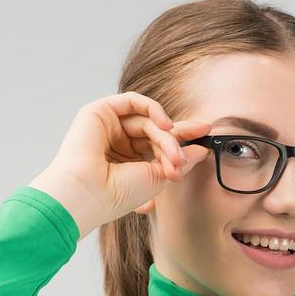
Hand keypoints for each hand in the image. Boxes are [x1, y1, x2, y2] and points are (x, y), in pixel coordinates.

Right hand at [28, 91, 213, 237]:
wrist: (87, 194)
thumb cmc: (117, 194)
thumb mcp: (158, 177)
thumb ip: (180, 160)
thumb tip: (201, 149)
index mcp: (129, 163)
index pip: (160, 145)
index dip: (184, 139)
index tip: (207, 136)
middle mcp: (119, 144)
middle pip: (157, 131)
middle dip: (178, 140)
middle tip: (193, 149)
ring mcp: (108, 128)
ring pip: (148, 121)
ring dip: (166, 137)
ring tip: (173, 157)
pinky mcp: (99, 113)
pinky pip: (132, 101)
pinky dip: (152, 108)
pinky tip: (164, 124)